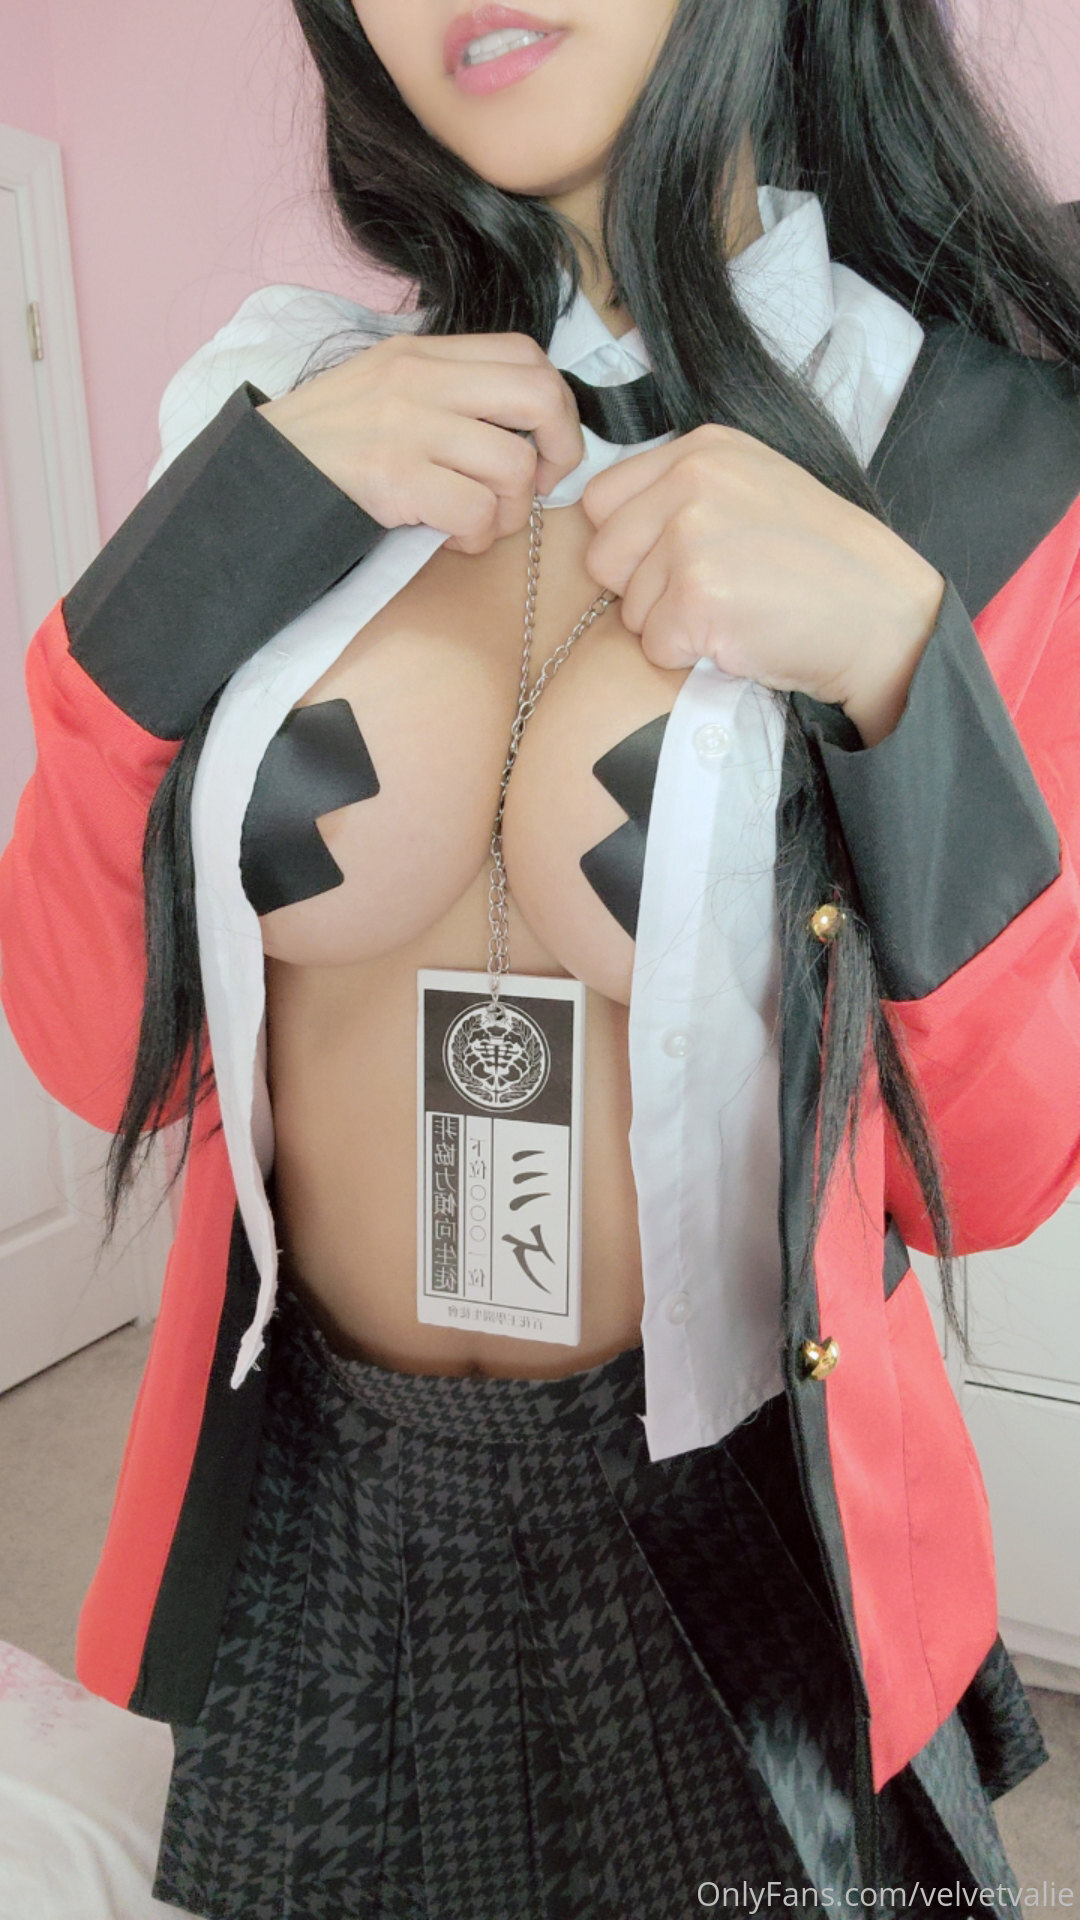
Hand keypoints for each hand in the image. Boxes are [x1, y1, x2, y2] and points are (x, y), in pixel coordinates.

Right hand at [258, 332, 583, 554]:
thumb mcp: (382, 390)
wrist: (254, 477)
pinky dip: (476, 538)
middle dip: (560, 451)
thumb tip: (519, 428)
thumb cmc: (325, 447)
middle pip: (539, 396)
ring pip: (513, 466)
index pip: (526, 355)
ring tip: (475, 523)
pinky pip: (476, 512)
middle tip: (536, 488)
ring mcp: (406, 426)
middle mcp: (418, 379)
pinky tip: (448, 539)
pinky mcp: (393, 477)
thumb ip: (445, 393)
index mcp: (421, 353)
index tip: (544, 447)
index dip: (557, 405)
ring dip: (508, 512)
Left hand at [580, 425, 945, 745]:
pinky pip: (655, 646)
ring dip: (672, 626)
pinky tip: (738, 635)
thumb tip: (609, 525)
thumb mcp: (752, 488)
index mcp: (700, 451)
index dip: (629, 544)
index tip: (676, 561)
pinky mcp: (697, 597)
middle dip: (643, 590)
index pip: (602, 501)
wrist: (878, 612)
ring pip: (629, 609)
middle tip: (709, 593)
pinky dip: (690, 657)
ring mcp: (692, 537)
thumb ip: (681, 494)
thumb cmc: (817, 563)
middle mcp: (691, 482)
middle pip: (604, 558)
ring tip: (734, 611)